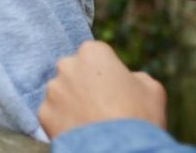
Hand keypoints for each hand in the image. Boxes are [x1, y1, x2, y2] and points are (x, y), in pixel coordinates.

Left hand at [40, 41, 166, 138]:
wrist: (119, 152)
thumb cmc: (139, 118)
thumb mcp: (152, 90)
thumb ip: (136, 77)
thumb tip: (130, 79)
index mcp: (92, 53)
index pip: (96, 55)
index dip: (107, 73)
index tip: (114, 89)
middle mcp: (66, 65)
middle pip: (74, 71)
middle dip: (84, 85)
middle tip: (102, 107)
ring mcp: (52, 89)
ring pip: (61, 93)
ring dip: (71, 104)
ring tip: (91, 123)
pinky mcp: (43, 113)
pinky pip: (53, 114)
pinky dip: (63, 123)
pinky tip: (80, 133)